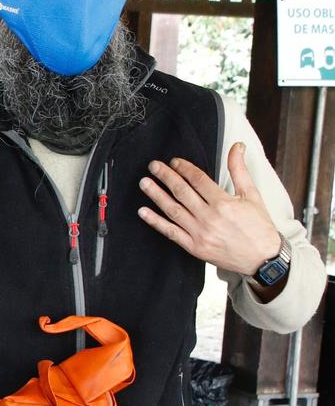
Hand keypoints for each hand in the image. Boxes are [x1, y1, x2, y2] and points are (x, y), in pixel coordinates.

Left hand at [138, 145, 284, 278]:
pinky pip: (171, 233)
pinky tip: (144, 212)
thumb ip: (239, 170)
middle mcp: (209, 217)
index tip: (174, 162)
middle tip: (153, 166)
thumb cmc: (258, 227)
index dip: (184, 168)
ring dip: (156, 195)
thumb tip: (236, 146)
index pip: (198, 179)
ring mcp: (200, 233)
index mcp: (224, 202)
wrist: (262, 258)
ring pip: (173, 210)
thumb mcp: (252, 194)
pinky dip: (156, 222)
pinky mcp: (194, 247)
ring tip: (145, 183)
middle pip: (182, 192)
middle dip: (165, 177)